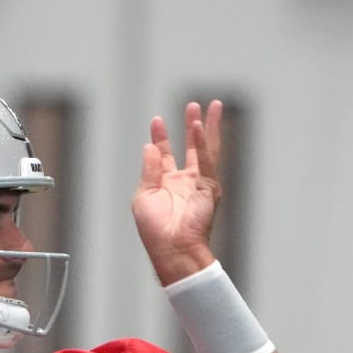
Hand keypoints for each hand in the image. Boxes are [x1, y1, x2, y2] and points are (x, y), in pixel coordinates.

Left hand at [131, 100, 223, 284]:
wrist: (172, 248)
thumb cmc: (155, 230)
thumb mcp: (144, 195)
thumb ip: (149, 170)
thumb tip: (150, 147)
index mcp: (166, 183)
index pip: (165, 153)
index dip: (162, 136)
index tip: (157, 120)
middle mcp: (184, 180)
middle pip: (191, 146)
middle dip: (191, 125)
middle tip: (193, 105)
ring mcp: (199, 183)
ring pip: (206, 149)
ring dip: (206, 127)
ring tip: (209, 106)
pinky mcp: (209, 188)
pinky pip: (207, 161)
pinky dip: (203, 143)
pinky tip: (198, 126)